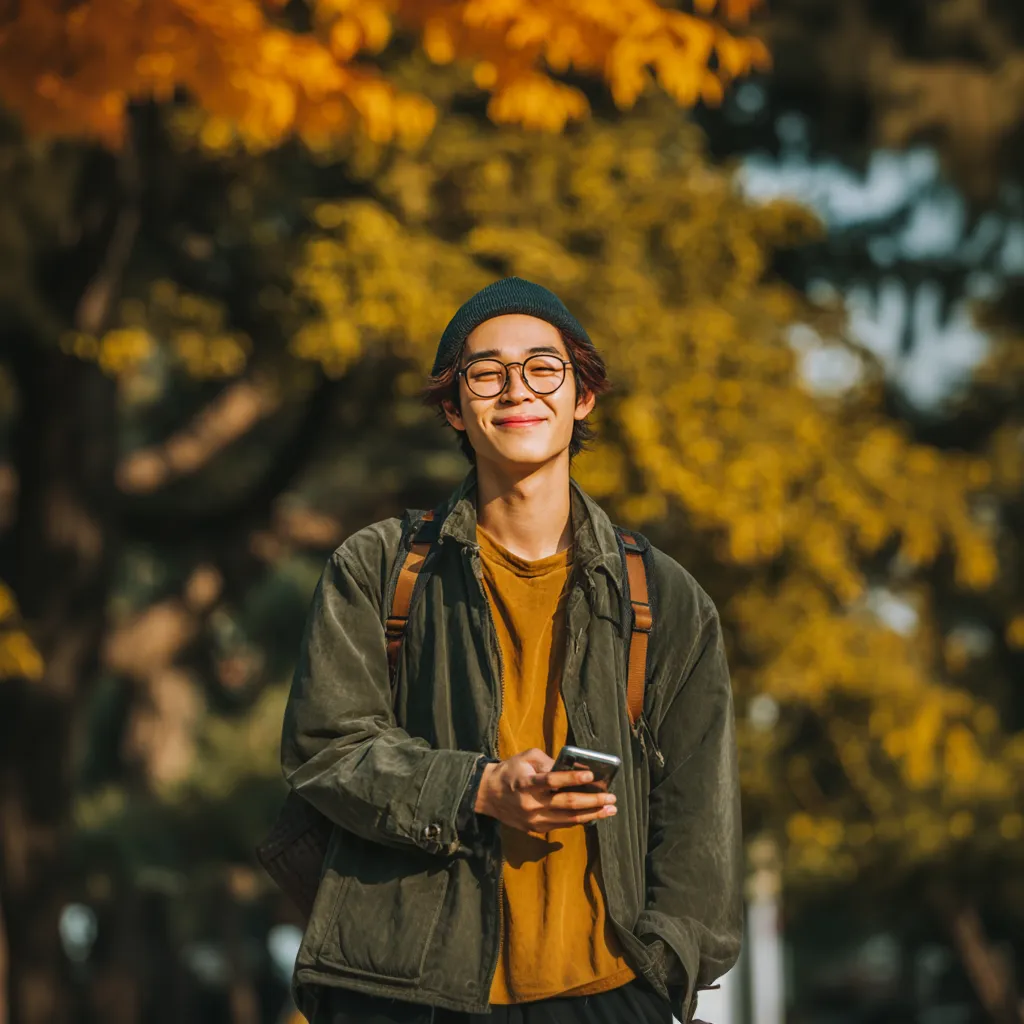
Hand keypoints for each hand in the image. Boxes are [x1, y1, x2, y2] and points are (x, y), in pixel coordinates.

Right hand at [473, 747, 616, 832]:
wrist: (488, 795)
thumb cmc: (510, 771)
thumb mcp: (525, 758)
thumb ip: (547, 762)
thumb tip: (570, 769)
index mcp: (527, 783)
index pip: (552, 781)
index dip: (572, 778)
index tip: (591, 775)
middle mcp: (532, 804)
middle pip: (566, 804)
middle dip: (592, 801)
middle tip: (611, 798)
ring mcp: (534, 819)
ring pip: (568, 819)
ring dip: (592, 814)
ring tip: (609, 809)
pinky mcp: (535, 828)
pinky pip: (562, 825)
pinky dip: (579, 820)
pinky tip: (593, 816)